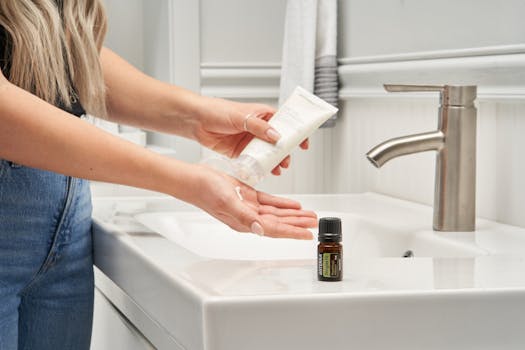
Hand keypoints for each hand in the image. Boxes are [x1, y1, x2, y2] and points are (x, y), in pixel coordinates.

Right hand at [189, 164, 316, 238]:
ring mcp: (248, 207)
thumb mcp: (227, 203)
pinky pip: (269, 202)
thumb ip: (245, 217)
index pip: (274, 229)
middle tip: (314, 224)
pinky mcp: (247, 197)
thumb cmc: (205, 192)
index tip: (307, 235)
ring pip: (277, 213)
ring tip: (308, 216)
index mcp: (245, 222)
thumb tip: (260, 229)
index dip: (292, 232)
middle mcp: (249, 217)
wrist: (194, 180)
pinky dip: (282, 203)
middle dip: (298, 224)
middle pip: (279, 223)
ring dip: (293, 215)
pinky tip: (293, 205)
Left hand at [194, 97, 308, 174]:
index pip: (284, 123)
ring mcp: (250, 140)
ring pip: (267, 153)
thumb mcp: (241, 117)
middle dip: (285, 152)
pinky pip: (254, 160)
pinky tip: (265, 172)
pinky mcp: (240, 151)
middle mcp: (258, 128)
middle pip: (278, 142)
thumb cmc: (217, 111)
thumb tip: (276, 136)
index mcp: (262, 114)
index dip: (295, 133)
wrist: (196, 121)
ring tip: (278, 169)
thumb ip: (259, 127)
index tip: (303, 143)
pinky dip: (260, 167)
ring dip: (274, 161)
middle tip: (286, 161)